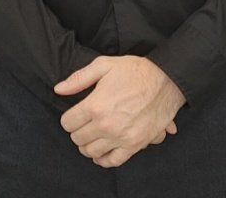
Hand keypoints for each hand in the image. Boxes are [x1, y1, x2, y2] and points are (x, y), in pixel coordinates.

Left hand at [54, 56, 185, 167]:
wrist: (166, 80)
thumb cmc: (135, 71)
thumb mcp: (104, 65)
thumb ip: (79, 78)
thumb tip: (59, 90)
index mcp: (95, 105)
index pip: (67, 123)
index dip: (68, 118)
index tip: (74, 115)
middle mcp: (106, 125)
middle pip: (78, 139)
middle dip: (77, 131)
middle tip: (84, 124)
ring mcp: (121, 137)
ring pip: (91, 152)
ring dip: (88, 145)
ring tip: (92, 136)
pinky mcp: (135, 145)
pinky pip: (113, 161)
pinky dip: (104, 160)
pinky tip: (102, 152)